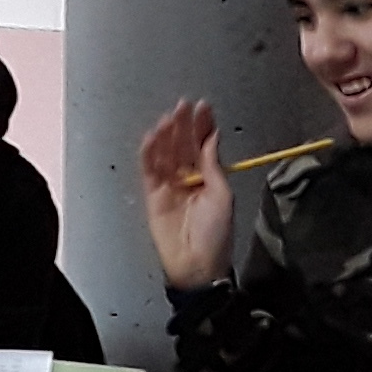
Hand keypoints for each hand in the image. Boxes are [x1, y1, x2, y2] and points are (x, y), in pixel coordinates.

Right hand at [140, 97, 234, 291]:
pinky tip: (153, 137)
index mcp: (208, 177)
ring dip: (166, 136)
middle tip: (184, 105)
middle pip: (183, 146)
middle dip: (183, 125)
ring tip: (168, 118)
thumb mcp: (222, 195)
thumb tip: (212, 137)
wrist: (197, 266)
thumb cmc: (216, 235)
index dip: (203, 127)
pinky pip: (149, 170)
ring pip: (165, 154)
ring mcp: (170, 186)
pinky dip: (149, 154)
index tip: (203, 107)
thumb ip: (212, 165)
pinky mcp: (153, 196)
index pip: (203, 146)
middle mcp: (188, 178)